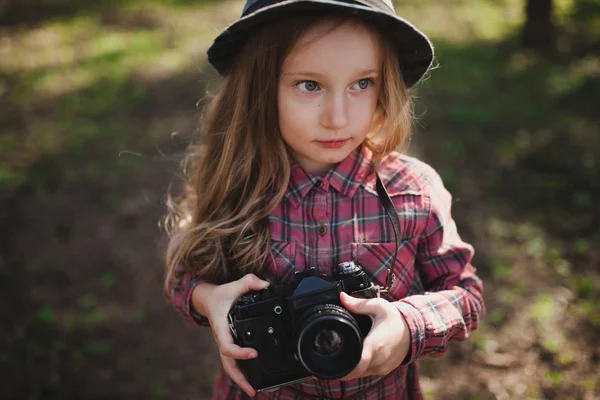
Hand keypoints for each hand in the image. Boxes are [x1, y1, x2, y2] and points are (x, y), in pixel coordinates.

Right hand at [192, 274, 269, 396]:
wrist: (208, 300)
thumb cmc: (221, 295)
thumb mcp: (233, 285)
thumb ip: (248, 282)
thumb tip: (265, 285)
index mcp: (221, 327)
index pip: (227, 345)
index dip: (239, 352)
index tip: (254, 353)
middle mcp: (222, 338)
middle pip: (227, 363)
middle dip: (239, 378)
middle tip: (252, 389)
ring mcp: (225, 343)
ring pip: (230, 366)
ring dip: (240, 379)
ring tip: (254, 391)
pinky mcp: (229, 344)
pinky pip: (233, 361)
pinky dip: (241, 371)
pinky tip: (252, 379)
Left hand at [339, 292, 410, 380]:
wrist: (414, 331)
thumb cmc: (396, 319)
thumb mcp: (378, 306)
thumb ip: (359, 304)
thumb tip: (342, 298)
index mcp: (375, 345)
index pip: (359, 364)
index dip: (345, 367)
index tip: (333, 364)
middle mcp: (379, 360)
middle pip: (355, 371)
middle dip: (343, 367)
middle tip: (332, 357)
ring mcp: (382, 367)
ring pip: (360, 374)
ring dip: (352, 368)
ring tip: (343, 356)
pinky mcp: (384, 370)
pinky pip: (367, 373)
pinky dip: (360, 368)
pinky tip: (356, 358)